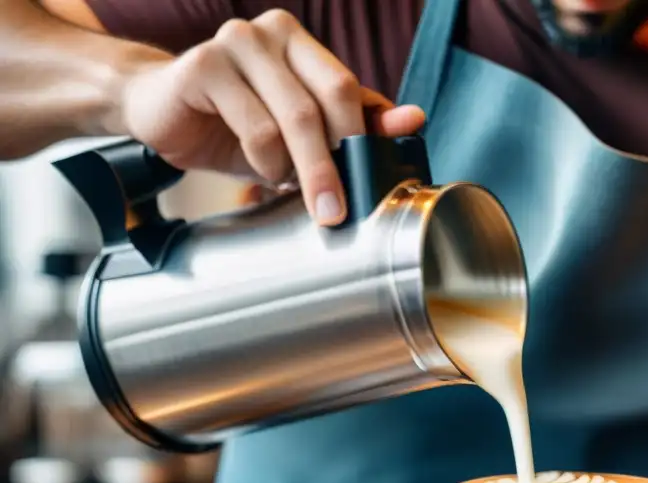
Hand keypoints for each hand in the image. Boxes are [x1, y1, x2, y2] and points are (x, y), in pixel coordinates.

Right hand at [117, 9, 425, 224]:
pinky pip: (256, 128)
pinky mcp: (203, 65)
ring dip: (295, 167)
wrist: (158, 110)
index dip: (366, 137)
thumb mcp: (299, 129)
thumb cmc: (235, 121)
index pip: (350, 88)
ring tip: (283, 181)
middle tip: (336, 210)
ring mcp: (236, 42)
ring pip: (294, 119)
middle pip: (329, 101)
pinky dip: (264, 161)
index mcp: (301, 43)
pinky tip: (257, 167)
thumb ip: (354, 123)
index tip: (375, 182)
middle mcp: (272, 32)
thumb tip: (413, 119)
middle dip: (337, 163)